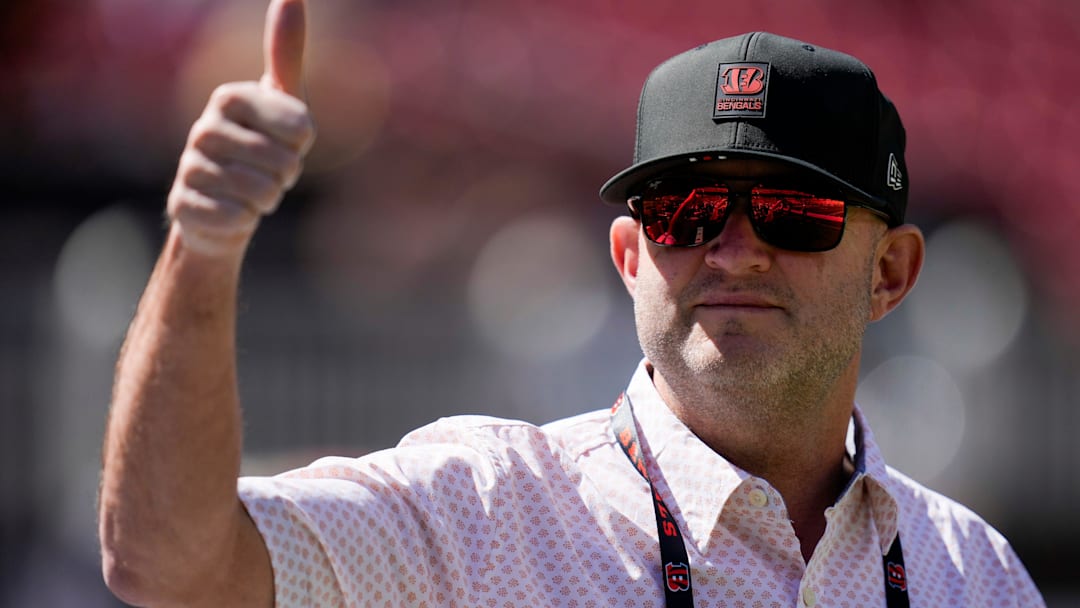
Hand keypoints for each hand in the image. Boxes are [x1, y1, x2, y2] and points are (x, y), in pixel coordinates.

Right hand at [166, 0, 315, 255]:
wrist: (224, 204)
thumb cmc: (259, 148)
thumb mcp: (280, 103)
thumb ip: (285, 55)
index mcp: (228, 98)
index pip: (299, 128)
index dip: (302, 144)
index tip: (288, 142)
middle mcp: (203, 129)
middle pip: (282, 163)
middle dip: (286, 176)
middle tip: (270, 173)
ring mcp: (189, 168)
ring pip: (260, 193)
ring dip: (267, 200)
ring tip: (253, 193)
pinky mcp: (182, 208)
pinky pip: (236, 219)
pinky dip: (245, 221)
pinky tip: (233, 213)